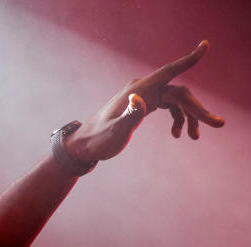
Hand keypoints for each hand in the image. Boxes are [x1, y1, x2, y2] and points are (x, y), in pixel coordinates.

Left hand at [66, 40, 224, 163]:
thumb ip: (129, 116)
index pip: (168, 71)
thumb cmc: (98, 140)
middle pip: (178, 92)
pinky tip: (178, 134)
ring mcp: (143, 96)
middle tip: (216, 124)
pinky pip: (169, 106)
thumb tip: (139, 99)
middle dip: (198, 108)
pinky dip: (178, 118)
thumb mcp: (115, 132)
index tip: (205, 46)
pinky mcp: (143, 104)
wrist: (84, 145)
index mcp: (137, 90)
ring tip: (195, 137)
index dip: (187, 60)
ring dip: (189, 117)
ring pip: (176, 100)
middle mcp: (142, 89)